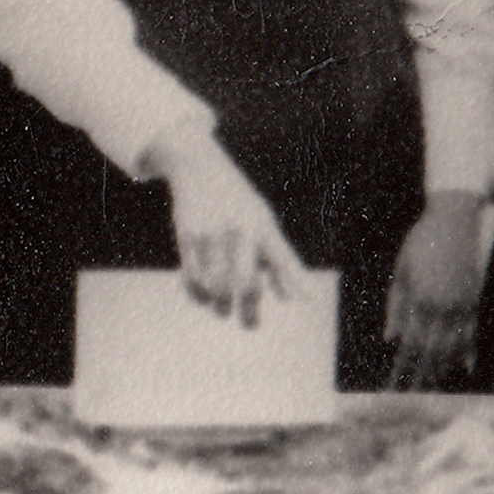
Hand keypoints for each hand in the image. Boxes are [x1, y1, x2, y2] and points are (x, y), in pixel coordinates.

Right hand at [144, 126, 303, 323]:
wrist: (198, 167)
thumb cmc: (239, 205)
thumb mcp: (264, 225)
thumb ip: (280, 261)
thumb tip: (292, 300)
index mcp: (263, 225)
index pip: (281, 259)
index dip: (293, 284)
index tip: (306, 303)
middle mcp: (239, 228)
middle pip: (245, 281)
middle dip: (248, 310)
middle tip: (250, 325)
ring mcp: (211, 232)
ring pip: (216, 285)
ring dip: (221, 306)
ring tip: (223, 311)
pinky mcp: (187, 236)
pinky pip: (192, 277)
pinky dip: (199, 295)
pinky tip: (205, 299)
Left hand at [387, 193, 482, 387]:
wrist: (456, 216)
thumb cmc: (422, 241)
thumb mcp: (402, 270)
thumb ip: (396, 306)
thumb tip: (390, 340)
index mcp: (419, 299)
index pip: (408, 344)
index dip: (401, 369)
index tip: (393, 389)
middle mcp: (442, 305)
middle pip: (430, 351)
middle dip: (420, 377)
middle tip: (413, 399)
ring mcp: (462, 303)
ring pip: (453, 345)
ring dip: (443, 369)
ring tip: (434, 388)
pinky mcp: (477, 297)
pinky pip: (473, 332)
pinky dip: (468, 352)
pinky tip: (465, 369)